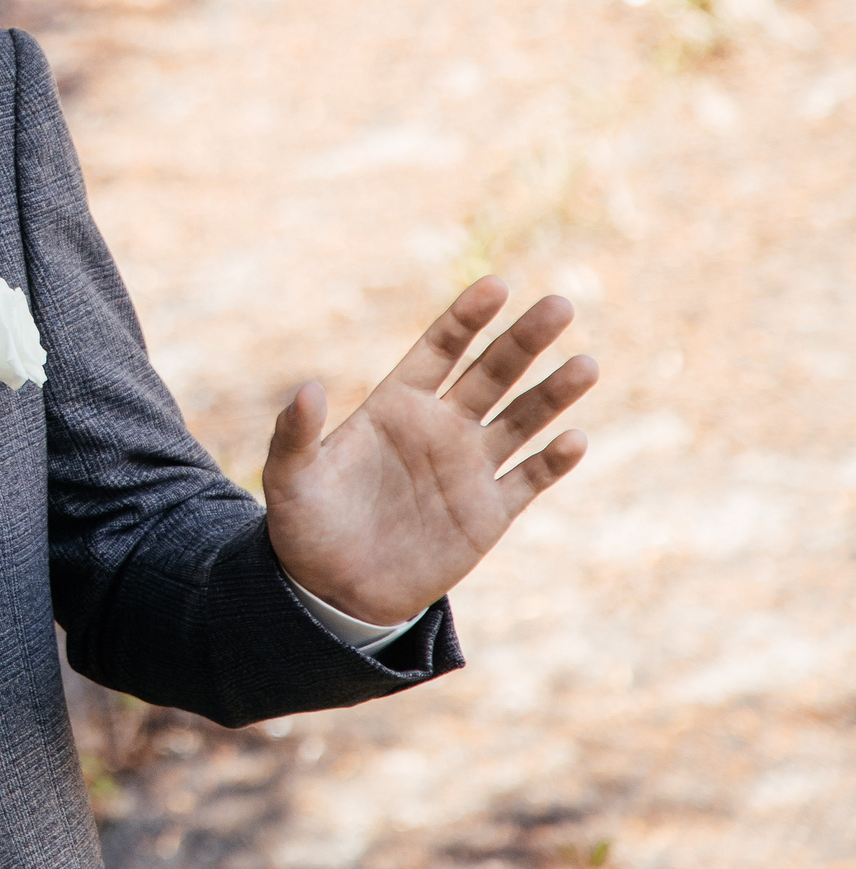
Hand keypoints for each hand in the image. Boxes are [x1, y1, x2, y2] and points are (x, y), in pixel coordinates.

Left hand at [264, 276, 598, 626]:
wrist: (333, 588)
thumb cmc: (306, 524)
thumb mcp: (289, 477)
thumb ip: (295, 432)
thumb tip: (307, 388)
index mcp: (395, 406)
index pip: (440, 349)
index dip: (467, 318)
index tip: (497, 286)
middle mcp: (440, 428)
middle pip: (491, 373)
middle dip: (524, 340)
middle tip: (559, 305)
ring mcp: (468, 469)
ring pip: (521, 419)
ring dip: (553, 393)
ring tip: (586, 364)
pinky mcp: (488, 514)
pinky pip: (528, 480)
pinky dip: (552, 462)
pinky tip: (573, 440)